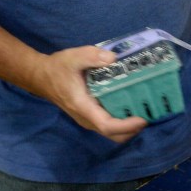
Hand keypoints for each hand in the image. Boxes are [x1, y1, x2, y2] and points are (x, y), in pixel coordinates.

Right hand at [28, 46, 147, 142]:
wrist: (41, 77)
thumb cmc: (57, 68)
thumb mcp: (72, 57)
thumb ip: (91, 56)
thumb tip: (113, 57)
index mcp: (83, 107)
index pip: (107, 126)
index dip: (126, 126)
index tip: (142, 119)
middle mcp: (87, 119)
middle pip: (113, 135)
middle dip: (133, 130)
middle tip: (149, 116)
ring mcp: (89, 120)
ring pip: (112, 133)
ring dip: (129, 128)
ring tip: (144, 112)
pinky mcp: (91, 116)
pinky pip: (110, 125)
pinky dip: (123, 123)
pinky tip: (132, 108)